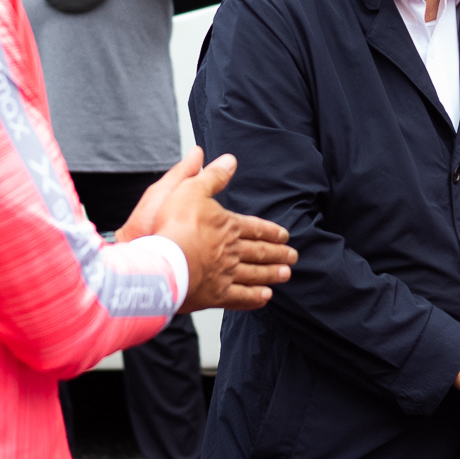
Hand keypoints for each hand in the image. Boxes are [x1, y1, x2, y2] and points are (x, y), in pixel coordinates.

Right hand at [119, 148, 296, 311]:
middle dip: (277, 254)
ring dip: (271, 274)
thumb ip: (212, 176)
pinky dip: (254, 298)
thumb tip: (230, 161)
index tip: (284, 235)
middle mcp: (232, 251)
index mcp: (227, 227)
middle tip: (293, 257)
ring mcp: (225, 275)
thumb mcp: (191, 190)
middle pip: (259, 252)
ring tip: (285, 275)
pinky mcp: (215, 295)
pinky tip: (264, 297)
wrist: (166, 262)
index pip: (254, 228)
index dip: (270, 231)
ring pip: (255, 275)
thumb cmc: (175, 225)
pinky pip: (240, 297)